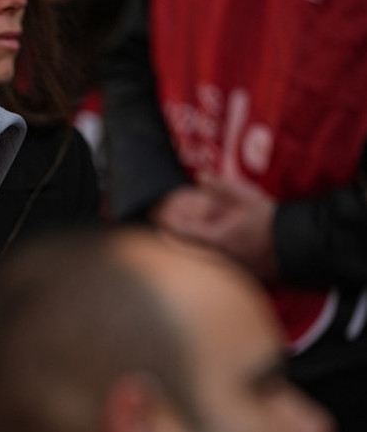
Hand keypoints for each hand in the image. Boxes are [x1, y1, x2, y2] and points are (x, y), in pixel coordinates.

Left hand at [153, 174, 278, 281]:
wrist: (297, 244)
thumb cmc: (272, 220)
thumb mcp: (248, 197)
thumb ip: (221, 187)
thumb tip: (200, 174)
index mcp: (216, 238)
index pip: (180, 234)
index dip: (164, 225)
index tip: (155, 218)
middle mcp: (217, 257)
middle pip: (183, 251)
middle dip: (170, 240)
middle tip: (159, 229)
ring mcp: (226, 269)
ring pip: (196, 263)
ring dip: (185, 253)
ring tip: (173, 242)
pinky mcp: (235, 277)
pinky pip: (212, 272)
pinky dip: (202, 264)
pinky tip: (197, 257)